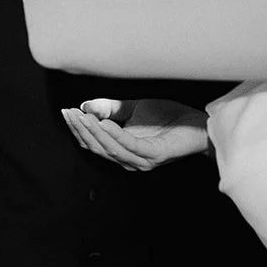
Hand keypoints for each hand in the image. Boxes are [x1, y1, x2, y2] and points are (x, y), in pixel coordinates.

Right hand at [60, 98, 209, 170]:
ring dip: (93, 132)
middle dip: (81, 130)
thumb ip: (111, 109)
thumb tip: (85, 106)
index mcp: (123, 151)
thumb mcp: (134, 108)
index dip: (79, 129)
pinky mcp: (154, 155)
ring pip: (109, 148)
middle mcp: (129, 160)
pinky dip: (113, 134)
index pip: (93, 144)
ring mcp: (142, 160)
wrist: (199, 124)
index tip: (67, 112)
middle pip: (97, 148)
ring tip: (82, 116)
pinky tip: (103, 123)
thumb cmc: (170, 117)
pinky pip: (129, 145)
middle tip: (69, 113)